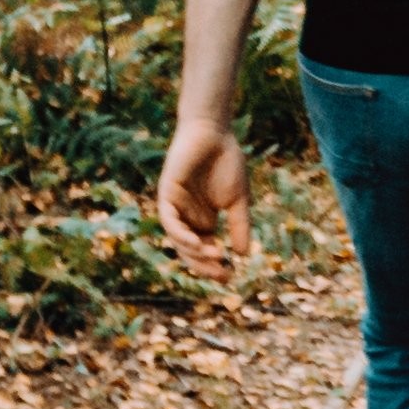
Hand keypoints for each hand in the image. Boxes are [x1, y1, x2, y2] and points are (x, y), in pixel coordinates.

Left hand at [153, 122, 251, 269]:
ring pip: (177, 239)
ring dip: (193, 251)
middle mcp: (187, 217)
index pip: (205, 250)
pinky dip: (180, 233)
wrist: (215, 133)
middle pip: (190, 250)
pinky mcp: (166, 193)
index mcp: (203, 220)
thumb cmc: (227, 162)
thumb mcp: (237, 200)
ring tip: (214, 256)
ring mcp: (175, 206)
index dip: (214, 265)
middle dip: (204, 264)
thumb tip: (242, 255)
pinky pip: (168, 220)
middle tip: (221, 273)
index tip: (230, 276)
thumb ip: (239, 226)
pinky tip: (195, 242)